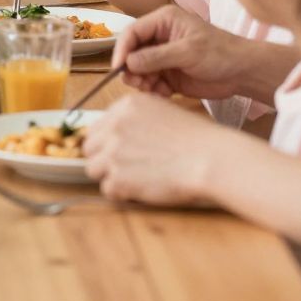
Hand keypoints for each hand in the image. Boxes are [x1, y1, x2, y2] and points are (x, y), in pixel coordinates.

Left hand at [82, 93, 222, 204]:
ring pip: (93, 169)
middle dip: (103, 159)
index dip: (107, 142)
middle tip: (124, 168)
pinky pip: (107, 190)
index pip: (98, 126)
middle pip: (90, 147)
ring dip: (110, 176)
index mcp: (125, 106)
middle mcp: (115, 126)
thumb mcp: (162, 112)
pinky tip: (141, 189)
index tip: (118, 151)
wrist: (210, 159)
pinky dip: (122, 193)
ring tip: (135, 179)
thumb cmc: (196, 139)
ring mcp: (113, 151)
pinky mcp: (118, 177)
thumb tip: (117, 134)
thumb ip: (135, 119)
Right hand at [112, 5, 248, 101]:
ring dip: (141, 81)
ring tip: (154, 89)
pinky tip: (165, 93)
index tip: (118, 68)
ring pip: (139, 70)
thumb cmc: (220, 53)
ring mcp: (163, 57)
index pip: (133, 33)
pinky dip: (152, 90)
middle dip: (131, 69)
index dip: (122, 49)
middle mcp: (160, 37)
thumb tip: (128, 63)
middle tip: (138, 83)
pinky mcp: (169, 75)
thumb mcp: (188, 52)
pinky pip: (150, 83)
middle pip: (132, 52)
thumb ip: (157, 57)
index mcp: (163, 21)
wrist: (243, 72)